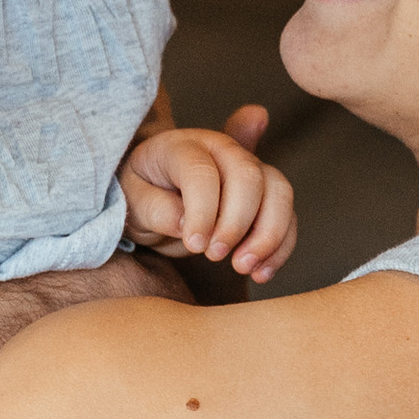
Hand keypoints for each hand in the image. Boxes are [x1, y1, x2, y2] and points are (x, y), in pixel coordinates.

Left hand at [117, 103, 296, 281]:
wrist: (155, 196)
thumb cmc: (141, 195)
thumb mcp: (131, 201)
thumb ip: (155, 208)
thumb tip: (186, 224)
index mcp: (182, 146)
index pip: (201, 171)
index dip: (202, 210)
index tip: (194, 244)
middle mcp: (222, 150)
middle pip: (249, 175)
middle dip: (237, 221)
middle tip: (215, 256)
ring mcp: (249, 169)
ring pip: (279, 191)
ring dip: (268, 234)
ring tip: (243, 267)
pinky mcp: (265, 196)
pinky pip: (287, 216)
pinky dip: (280, 246)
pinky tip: (261, 273)